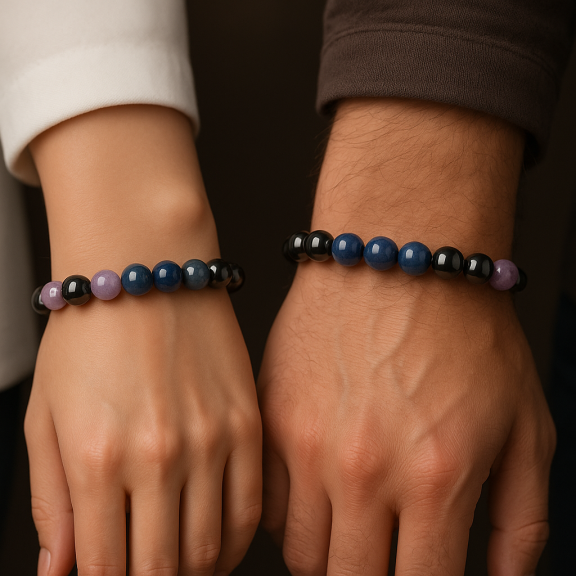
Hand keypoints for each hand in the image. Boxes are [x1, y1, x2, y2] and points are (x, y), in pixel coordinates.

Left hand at [23, 105, 261, 575]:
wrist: (149, 268)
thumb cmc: (94, 330)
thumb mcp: (45, 414)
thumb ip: (51, 499)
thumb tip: (60, 567)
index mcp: (97, 455)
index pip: (106, 567)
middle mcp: (159, 454)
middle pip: (164, 568)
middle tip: (149, 572)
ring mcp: (211, 439)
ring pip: (212, 547)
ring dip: (196, 569)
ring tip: (183, 562)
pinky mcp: (247, 421)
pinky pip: (251, 506)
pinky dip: (238, 538)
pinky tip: (222, 539)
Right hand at [259, 263, 554, 575]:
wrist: (397, 253)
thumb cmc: (464, 327)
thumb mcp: (525, 423)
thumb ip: (522, 521)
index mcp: (436, 477)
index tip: (419, 573)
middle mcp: (363, 468)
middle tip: (385, 556)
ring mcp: (307, 441)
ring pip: (301, 553)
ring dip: (328, 553)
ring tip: (350, 526)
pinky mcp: (272, 414)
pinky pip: (265, 499)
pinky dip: (289, 512)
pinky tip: (315, 490)